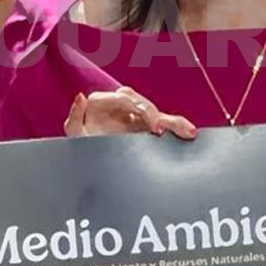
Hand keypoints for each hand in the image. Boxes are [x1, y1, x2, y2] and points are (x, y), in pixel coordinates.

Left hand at [63, 87, 197, 138]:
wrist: (93, 169)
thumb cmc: (83, 149)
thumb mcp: (75, 135)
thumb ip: (75, 116)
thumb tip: (81, 96)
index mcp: (105, 104)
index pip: (123, 97)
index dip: (135, 105)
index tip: (139, 118)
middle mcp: (123, 108)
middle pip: (143, 103)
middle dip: (152, 114)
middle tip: (159, 130)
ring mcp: (137, 119)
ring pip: (158, 113)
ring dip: (172, 122)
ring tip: (186, 131)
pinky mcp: (150, 130)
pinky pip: (168, 125)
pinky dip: (179, 128)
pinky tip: (190, 133)